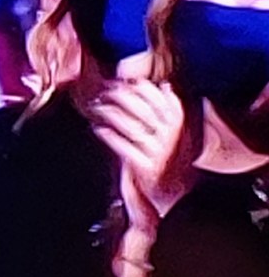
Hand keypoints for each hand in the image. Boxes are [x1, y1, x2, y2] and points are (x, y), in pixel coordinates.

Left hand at [88, 80, 195, 220]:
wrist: (173, 196)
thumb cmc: (170, 159)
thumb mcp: (177, 133)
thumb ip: (171, 110)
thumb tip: (165, 85)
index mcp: (180, 127)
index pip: (159, 99)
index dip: (139, 87)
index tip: (122, 80)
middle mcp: (171, 138)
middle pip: (142, 108)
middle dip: (120, 96)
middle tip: (104, 91)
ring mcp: (158, 153)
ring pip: (131, 126)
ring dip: (110, 114)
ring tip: (96, 107)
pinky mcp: (145, 169)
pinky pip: (124, 148)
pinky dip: (109, 137)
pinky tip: (98, 129)